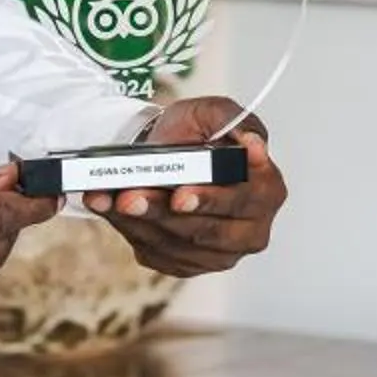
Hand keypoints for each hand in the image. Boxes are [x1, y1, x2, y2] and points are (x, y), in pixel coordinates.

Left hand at [80, 95, 285, 279]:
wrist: (170, 155)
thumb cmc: (197, 134)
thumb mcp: (215, 112)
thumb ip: (236, 120)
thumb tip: (254, 144)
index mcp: (267, 191)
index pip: (241, 201)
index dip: (209, 199)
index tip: (179, 195)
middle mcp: (251, 231)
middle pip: (204, 230)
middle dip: (162, 213)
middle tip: (130, 198)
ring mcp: (220, 253)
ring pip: (177, 245)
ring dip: (139, 222)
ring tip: (110, 200)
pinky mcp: (189, 265)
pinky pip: (159, 254)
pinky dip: (130, 231)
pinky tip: (110, 209)